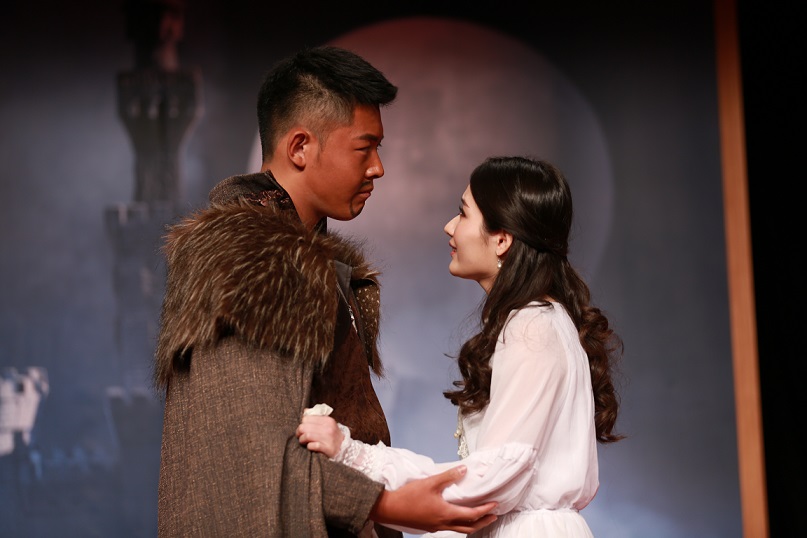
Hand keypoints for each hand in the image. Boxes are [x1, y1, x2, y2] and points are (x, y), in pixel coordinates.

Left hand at [296, 415, 344, 457]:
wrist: (344, 447)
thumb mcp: (328, 423)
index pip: (306, 418)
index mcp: (327, 420)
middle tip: (300, 436)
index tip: (302, 429)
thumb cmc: (332, 435)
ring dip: (302, 440)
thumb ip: (317, 416)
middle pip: (304, 427)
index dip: (302, 424)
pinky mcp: (328, 448)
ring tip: (303, 442)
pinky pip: (312, 446)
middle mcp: (328, 428)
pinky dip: (309, 446)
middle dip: (299, 432)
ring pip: (307, 436)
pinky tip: (310, 446)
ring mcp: (328, 438)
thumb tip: (306, 410)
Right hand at [369, 465, 497, 532]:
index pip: (471, 515)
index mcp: (446, 513)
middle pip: (469, 527)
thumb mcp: (430, 483)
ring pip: (459, 529)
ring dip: (472, 524)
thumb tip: (464, 469)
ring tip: (479, 518)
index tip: (495, 505)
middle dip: (483, 522)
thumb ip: (448, 476)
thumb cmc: (409, 496)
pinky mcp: (429, 526)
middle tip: (494, 516)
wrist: (389, 509)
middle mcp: (443, 524)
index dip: (485, 510)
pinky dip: (459, 524)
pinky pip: (449, 528)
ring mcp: (435, 527)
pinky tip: (456, 517)